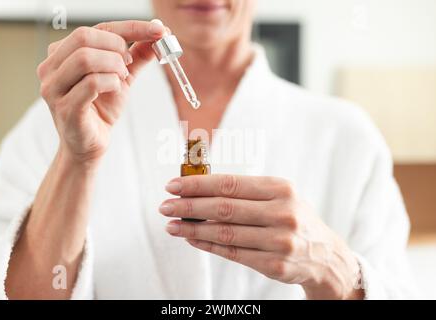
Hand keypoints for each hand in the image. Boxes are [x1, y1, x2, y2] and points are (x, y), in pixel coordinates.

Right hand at [37, 20, 165, 164]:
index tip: (158, 30)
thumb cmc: (100, 110)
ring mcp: (54, 88)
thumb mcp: (121, 78)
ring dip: (114, 66)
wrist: (89, 146)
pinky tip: (116, 90)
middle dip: (116, 47)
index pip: (94, 28)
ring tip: (122, 79)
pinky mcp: (65, 108)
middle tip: (129, 63)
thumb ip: (136, 56)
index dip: (130, 27)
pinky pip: (92, 83)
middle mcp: (51, 68)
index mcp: (61, 54)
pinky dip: (112, 83)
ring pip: (86, 58)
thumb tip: (158, 35)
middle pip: (84, 36)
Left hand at [160, 175, 363, 299]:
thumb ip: (244, 192)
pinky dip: (208, 245)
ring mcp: (280, 241)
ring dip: (192, 229)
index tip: (173, 185)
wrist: (324, 254)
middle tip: (165, 206)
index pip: (230, 184)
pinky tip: (192, 238)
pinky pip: (233, 253)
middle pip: (224, 208)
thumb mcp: (279, 196)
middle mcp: (282, 213)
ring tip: (172, 225)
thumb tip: (199, 191)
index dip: (198, 185)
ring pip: (225, 233)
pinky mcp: (274, 265)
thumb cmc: (294, 218)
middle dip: (189, 206)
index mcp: (281, 189)